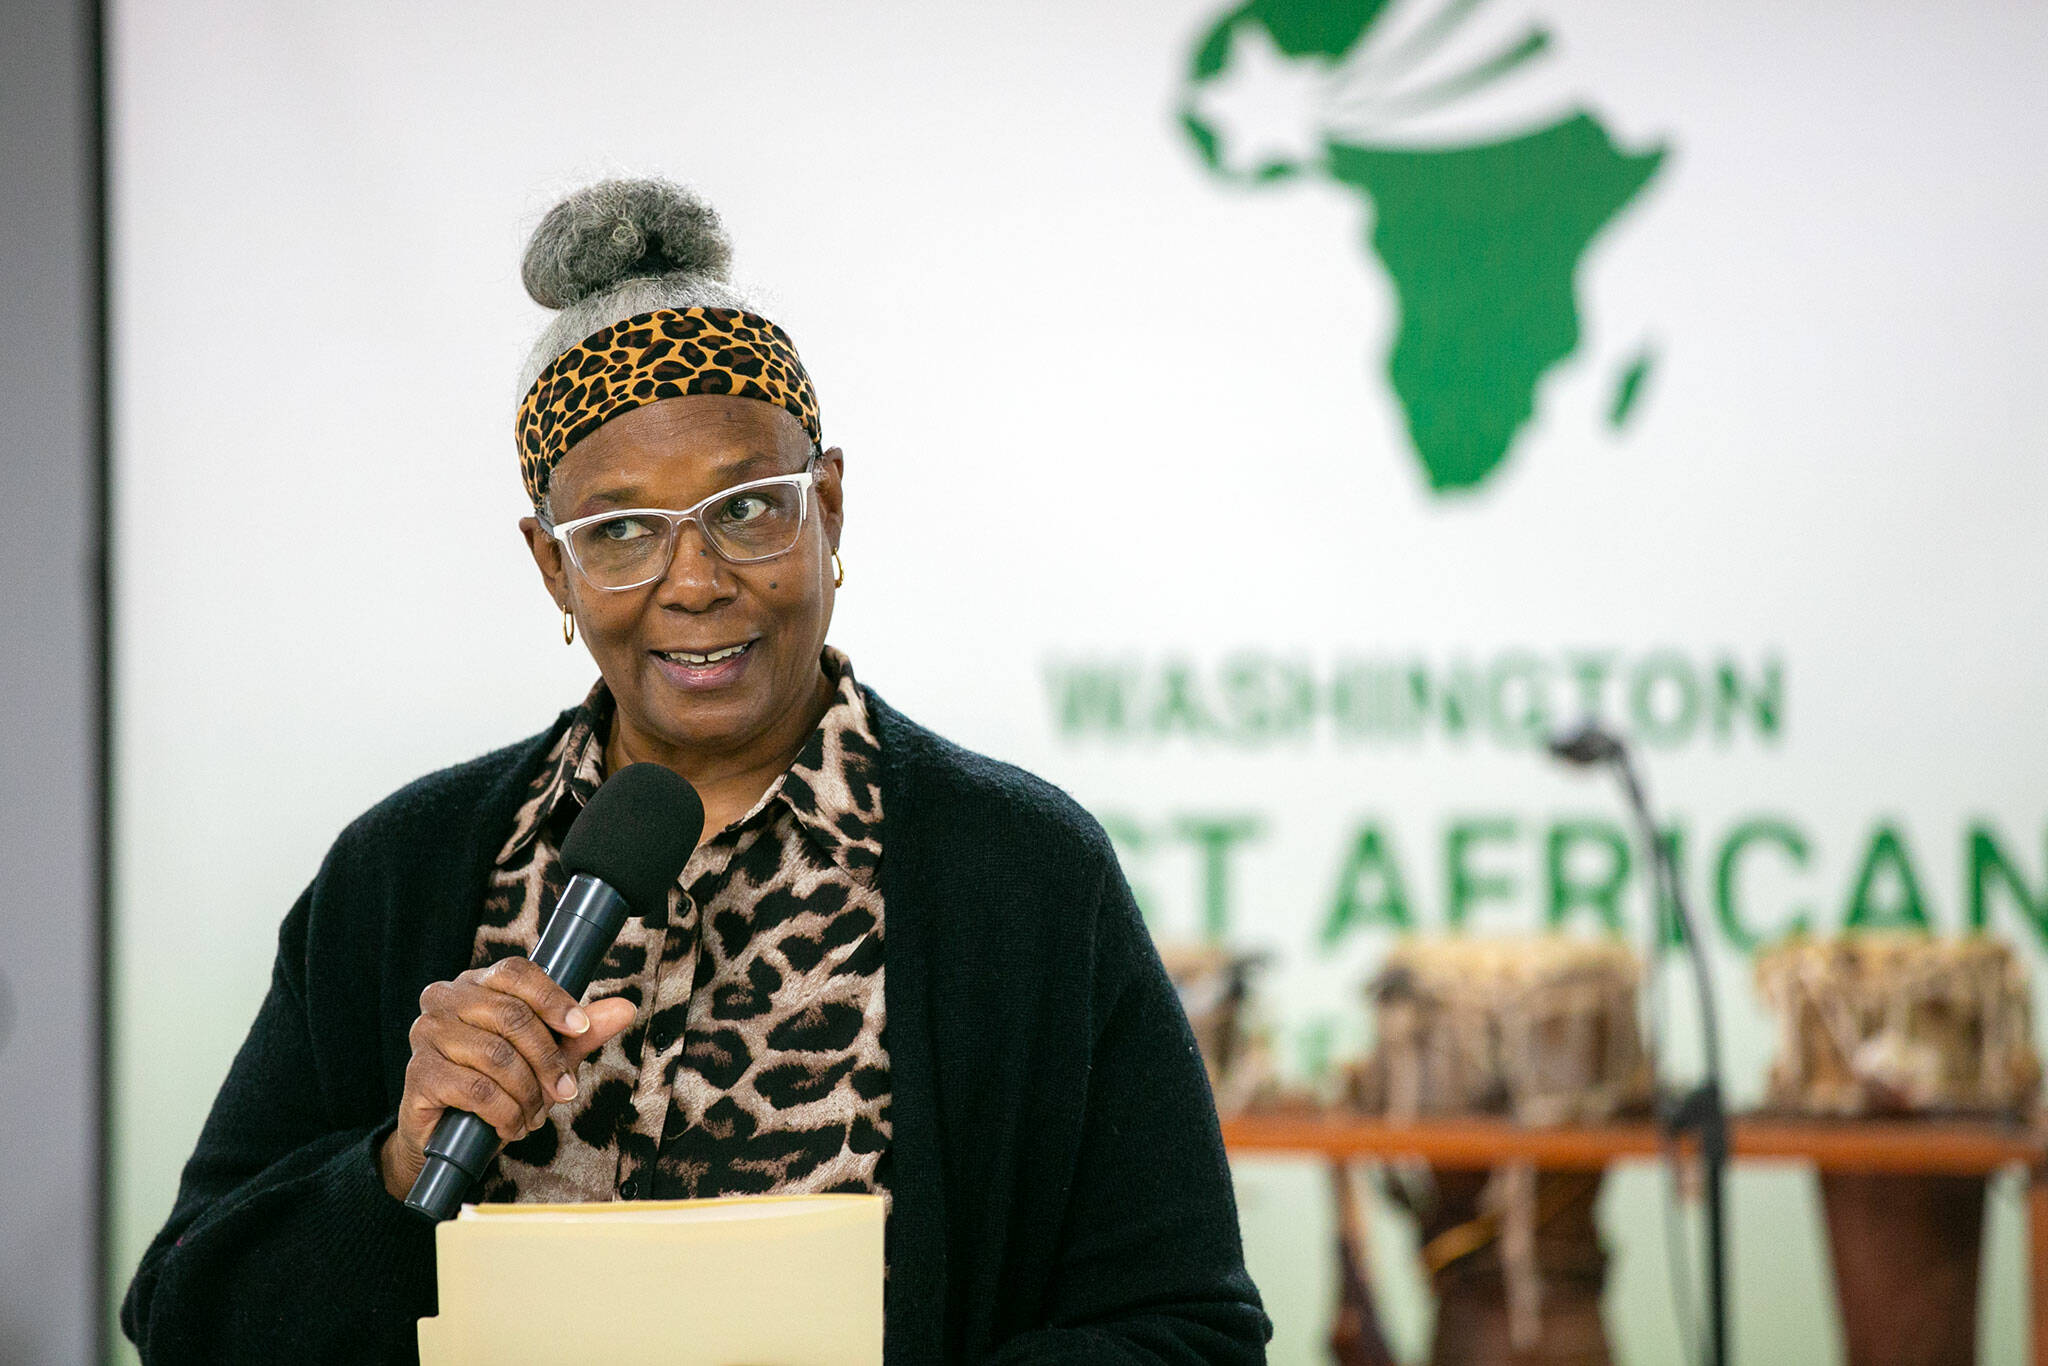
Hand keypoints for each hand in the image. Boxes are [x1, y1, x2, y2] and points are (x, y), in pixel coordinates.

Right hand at [377, 957, 637, 1200]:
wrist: (446, 1135)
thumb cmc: (497, 1084)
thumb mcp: (545, 1055)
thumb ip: (581, 1032)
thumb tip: (625, 1009)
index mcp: (477, 983)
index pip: (518, 973)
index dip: (554, 999)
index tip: (582, 1028)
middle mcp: (445, 999)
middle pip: (512, 1016)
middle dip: (548, 1060)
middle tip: (564, 1092)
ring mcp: (427, 1034)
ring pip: (497, 1057)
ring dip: (528, 1094)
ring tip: (535, 1115)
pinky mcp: (419, 1074)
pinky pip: (477, 1090)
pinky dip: (505, 1113)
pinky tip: (511, 1126)